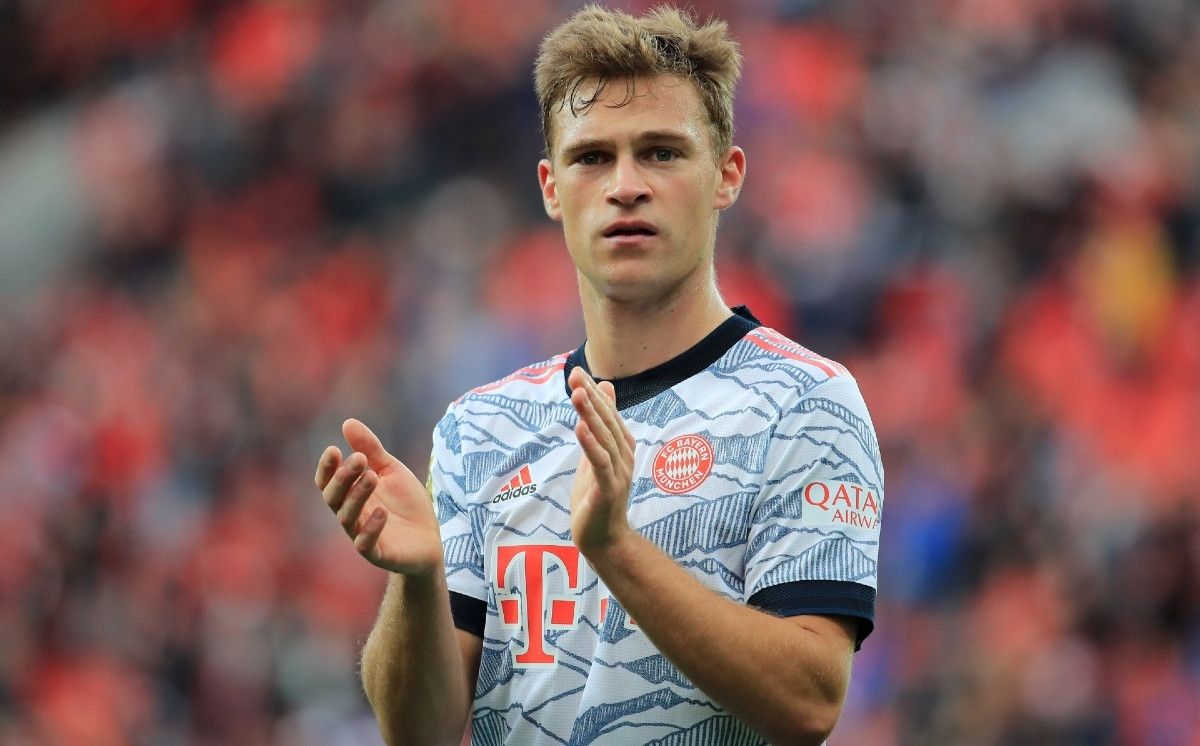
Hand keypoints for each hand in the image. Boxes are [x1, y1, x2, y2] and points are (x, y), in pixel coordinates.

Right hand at [315, 418, 442, 574]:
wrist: (431, 538)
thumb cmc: (406, 503)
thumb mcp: (391, 470)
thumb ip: (371, 449)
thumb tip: (348, 422)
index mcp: (350, 494)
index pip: (328, 482)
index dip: (326, 468)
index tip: (333, 449)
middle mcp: (351, 515)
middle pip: (334, 497)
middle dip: (343, 478)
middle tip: (359, 460)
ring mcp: (362, 535)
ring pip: (347, 518)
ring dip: (357, 497)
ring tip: (372, 477)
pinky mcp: (378, 554)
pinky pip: (366, 545)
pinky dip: (371, 529)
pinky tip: (382, 512)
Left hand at [568, 367, 636, 555]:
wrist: (604, 539)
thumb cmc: (597, 497)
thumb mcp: (596, 456)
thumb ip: (600, 425)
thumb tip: (603, 389)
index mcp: (621, 446)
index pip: (607, 414)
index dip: (592, 393)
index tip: (576, 372)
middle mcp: (624, 456)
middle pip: (606, 421)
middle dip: (590, 397)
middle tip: (575, 375)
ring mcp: (619, 473)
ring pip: (603, 438)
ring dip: (590, 415)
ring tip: (576, 394)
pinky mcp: (609, 489)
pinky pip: (599, 463)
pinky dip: (590, 444)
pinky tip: (580, 428)